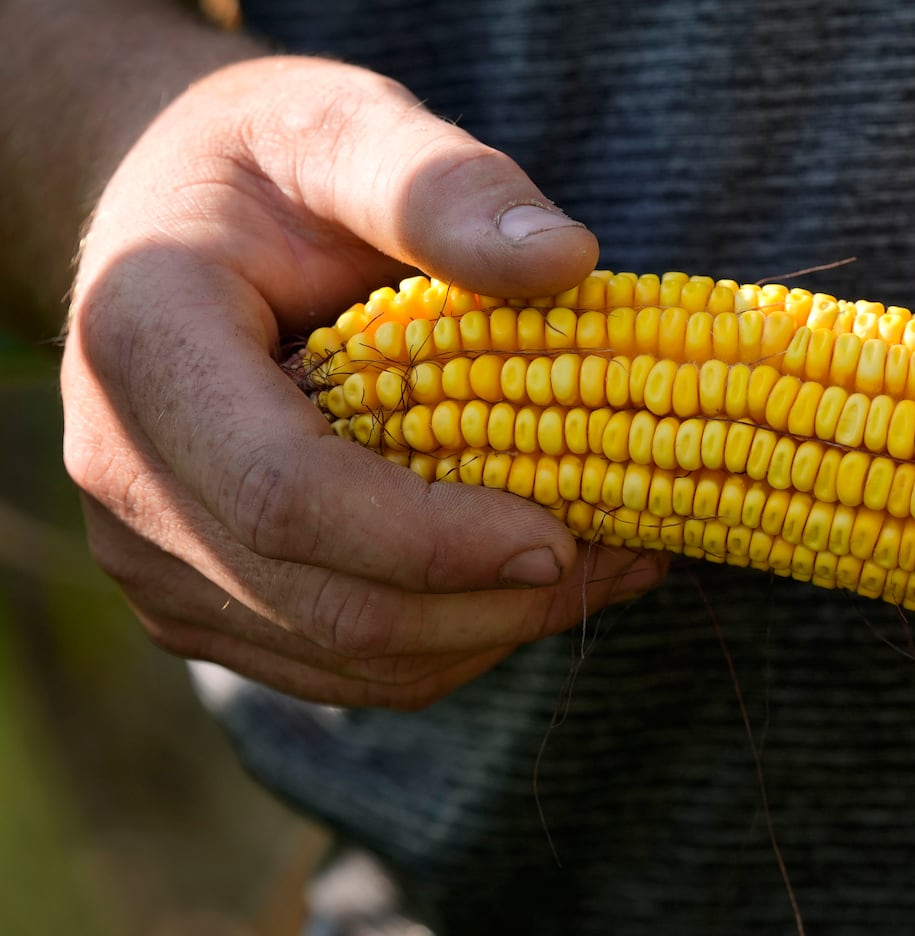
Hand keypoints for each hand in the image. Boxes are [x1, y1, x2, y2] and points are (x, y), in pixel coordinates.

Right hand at [62, 56, 665, 708]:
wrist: (176, 227)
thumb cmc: (269, 169)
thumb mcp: (350, 131)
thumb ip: (445, 187)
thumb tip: (569, 258)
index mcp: (146, 348)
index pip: (288, 494)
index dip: (435, 539)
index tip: (565, 535)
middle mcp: (126, 477)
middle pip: (328, 605)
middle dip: (494, 602)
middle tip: (629, 557)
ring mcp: (155, 557)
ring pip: (346, 659)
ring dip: (492, 630)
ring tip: (608, 563)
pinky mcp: (202, 602)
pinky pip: (341, 664)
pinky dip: (454, 638)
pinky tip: (533, 579)